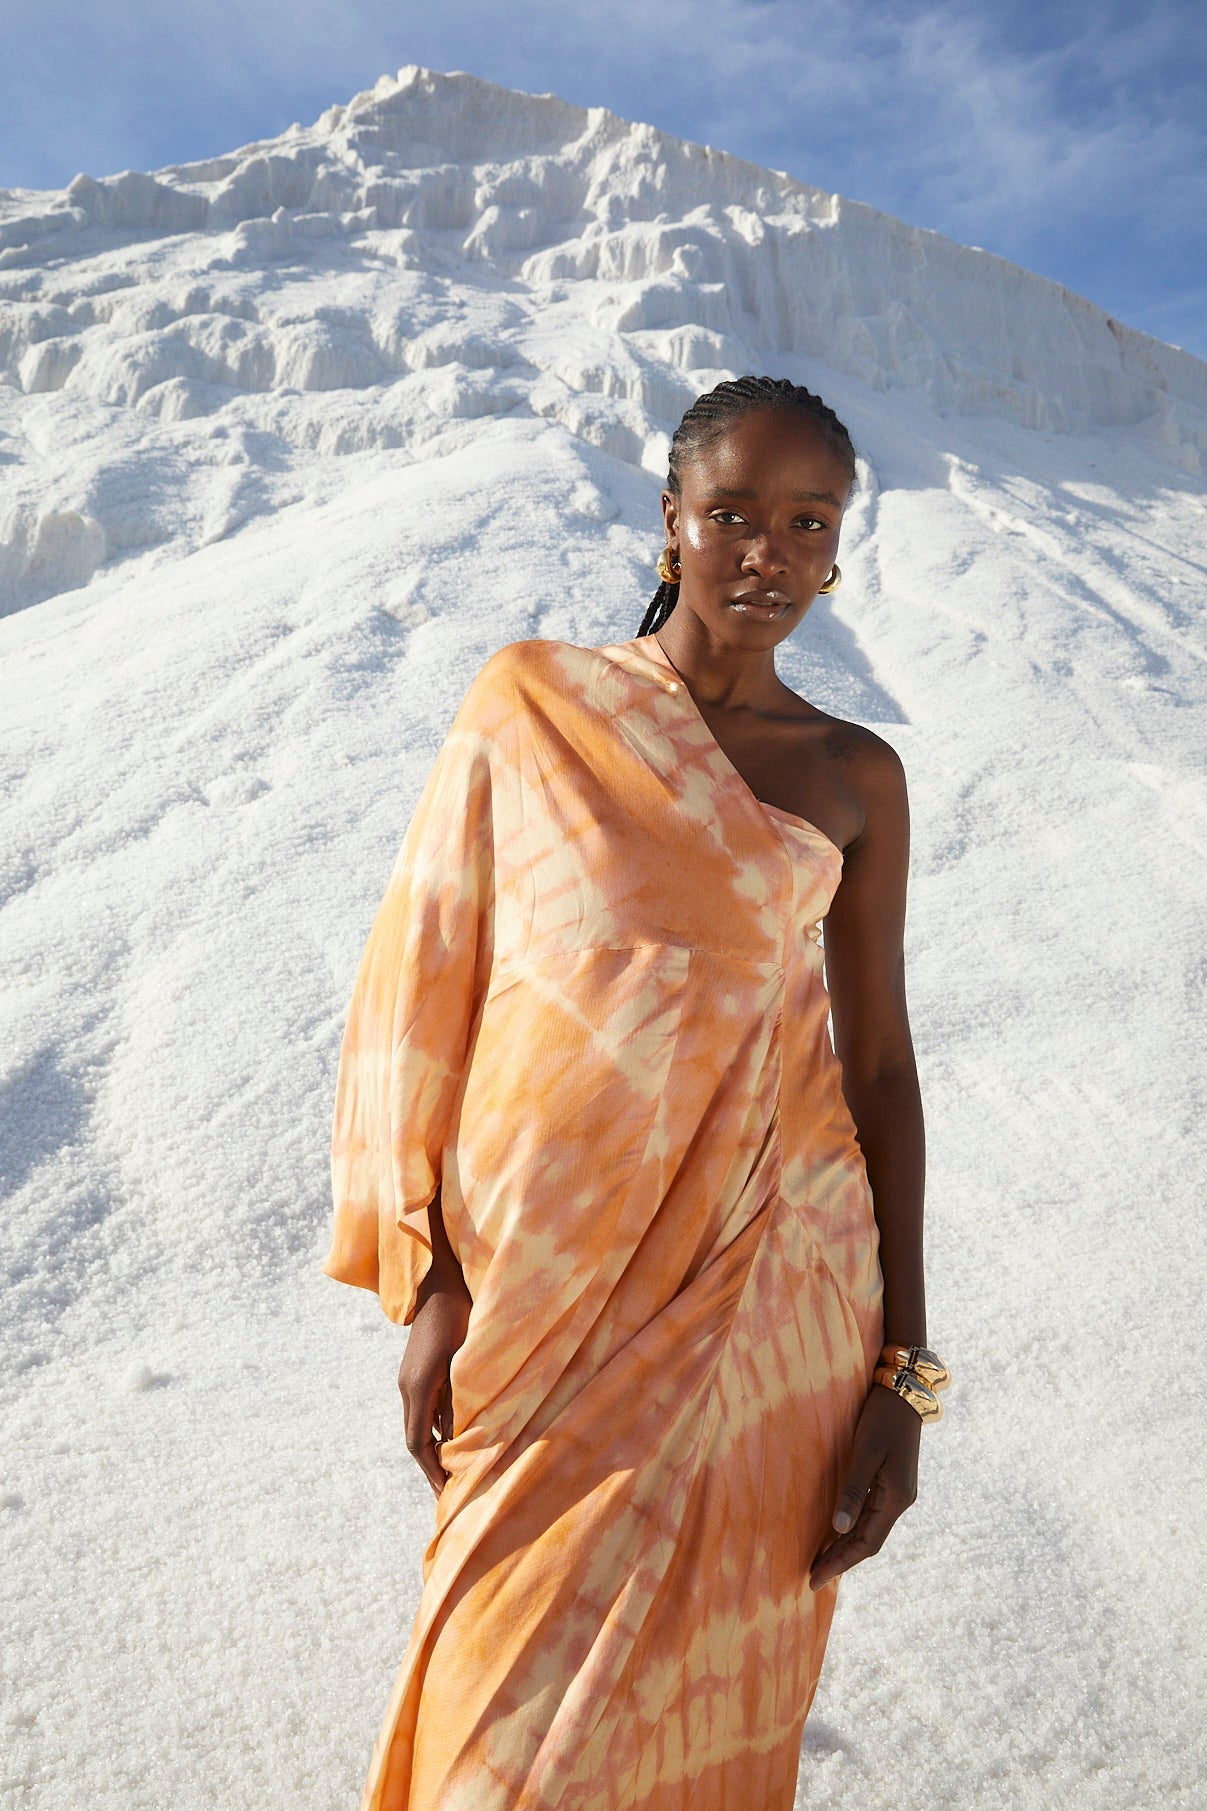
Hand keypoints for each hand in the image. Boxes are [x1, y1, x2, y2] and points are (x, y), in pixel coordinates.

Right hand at [398, 1255, 471, 1497]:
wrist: (440, 1283)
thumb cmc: (461, 1314)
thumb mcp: (467, 1359)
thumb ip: (462, 1398)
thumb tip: (457, 1438)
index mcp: (419, 1385)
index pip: (418, 1441)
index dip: (431, 1469)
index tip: (447, 1492)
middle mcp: (408, 1387)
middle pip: (415, 1439)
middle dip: (431, 1468)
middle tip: (449, 1495)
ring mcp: (409, 1380)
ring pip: (417, 1426)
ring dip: (432, 1451)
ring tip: (452, 1475)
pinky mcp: (415, 1373)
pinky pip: (422, 1411)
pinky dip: (434, 1431)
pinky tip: (450, 1441)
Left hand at [809, 1383, 919, 1589]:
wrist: (905, 1393)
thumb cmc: (882, 1419)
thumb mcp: (865, 1452)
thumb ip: (853, 1490)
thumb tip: (838, 1528)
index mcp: (896, 1498)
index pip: (866, 1543)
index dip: (840, 1562)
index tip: (815, 1578)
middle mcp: (900, 1501)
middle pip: (869, 1542)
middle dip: (841, 1560)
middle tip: (813, 1577)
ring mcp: (898, 1493)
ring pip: (870, 1530)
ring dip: (847, 1548)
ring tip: (822, 1562)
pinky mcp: (892, 1483)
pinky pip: (871, 1516)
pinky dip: (853, 1529)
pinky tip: (839, 1532)